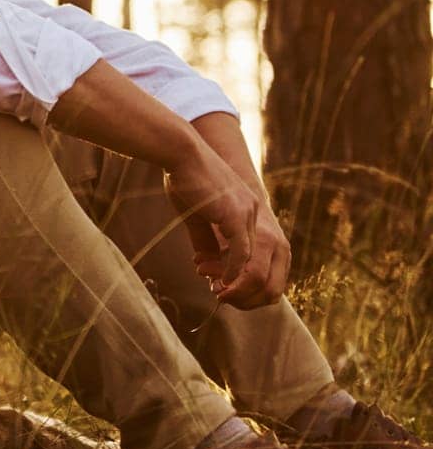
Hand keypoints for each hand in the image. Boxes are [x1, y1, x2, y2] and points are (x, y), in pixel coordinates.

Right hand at [163, 139, 290, 308]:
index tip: (220, 286)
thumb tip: (207, 265)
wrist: (180, 152)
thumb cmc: (184, 178)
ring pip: (256, 265)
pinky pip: (241, 255)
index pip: (260, 257)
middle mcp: (256, 214)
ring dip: (238, 286)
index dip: (244, 278)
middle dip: (246, 290)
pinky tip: (221, 283)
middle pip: (268, 267)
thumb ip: (206, 239)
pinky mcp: (236, 216)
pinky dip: (232, 273)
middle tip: (222, 296)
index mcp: (249, 212)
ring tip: (220, 295)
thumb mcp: (197, 214)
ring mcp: (249, 215)